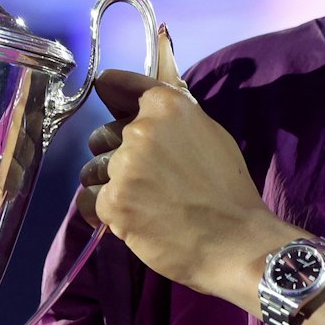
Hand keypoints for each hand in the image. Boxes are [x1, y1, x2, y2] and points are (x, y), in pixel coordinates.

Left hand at [75, 29, 290, 299]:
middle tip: (145, 178)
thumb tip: (145, 95)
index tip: (105, 90)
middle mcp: (140, 130)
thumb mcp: (209, 135)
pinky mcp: (113, 201)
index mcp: (168, 106)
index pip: (117, 84)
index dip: (112, 90)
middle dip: (114, 154)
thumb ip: (172, 117)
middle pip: (102, 136)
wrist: (235, 241)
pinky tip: (131, 221)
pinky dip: (106, 213)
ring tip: (141, 204)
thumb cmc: (228, 190)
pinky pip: (89, 202)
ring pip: (93, 170)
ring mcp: (124, 166)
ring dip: (108, 186)